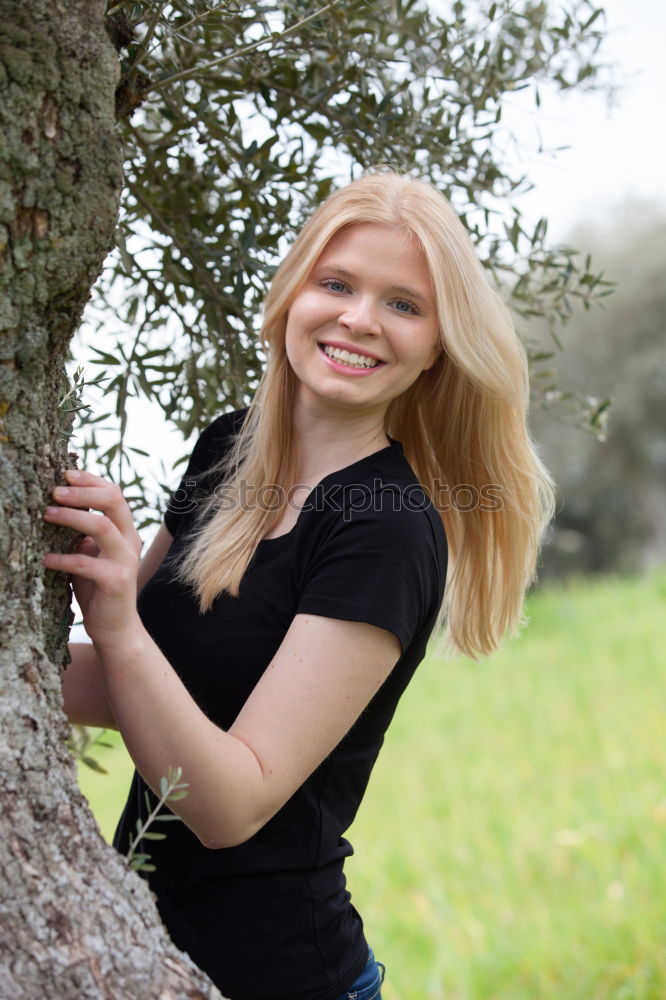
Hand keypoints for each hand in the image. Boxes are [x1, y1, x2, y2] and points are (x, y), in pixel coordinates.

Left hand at [43, 469, 142, 647]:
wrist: (115, 626)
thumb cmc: (96, 586)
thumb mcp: (89, 552)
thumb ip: (81, 532)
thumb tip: (52, 504)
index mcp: (124, 530)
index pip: (113, 493)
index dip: (90, 480)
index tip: (64, 474)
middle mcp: (129, 540)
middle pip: (113, 501)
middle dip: (82, 492)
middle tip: (54, 491)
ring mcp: (125, 560)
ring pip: (102, 527)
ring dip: (71, 517)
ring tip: (46, 514)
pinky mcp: (116, 581)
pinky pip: (86, 564)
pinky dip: (62, 559)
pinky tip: (44, 559)